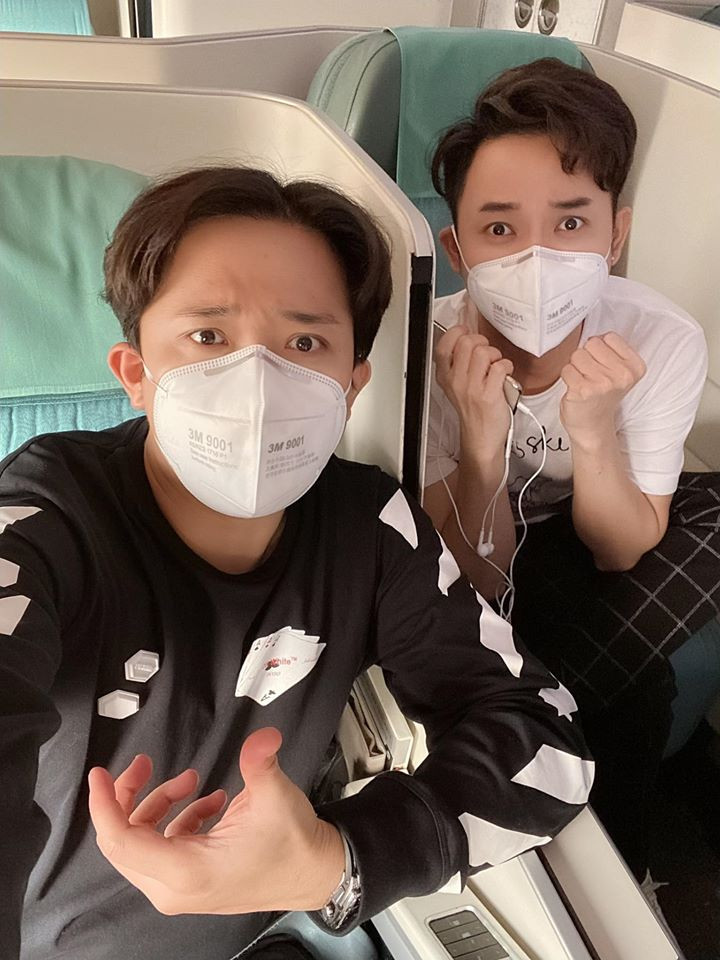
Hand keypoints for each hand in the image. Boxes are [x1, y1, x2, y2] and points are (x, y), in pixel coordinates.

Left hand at [88, 727, 344, 915]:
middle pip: (123, 841)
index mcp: (187, 871)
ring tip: (189, 780)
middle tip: (144, 764)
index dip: (104, 805)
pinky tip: (206, 803)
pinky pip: (162, 848)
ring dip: (157, 805)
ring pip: (141, 843)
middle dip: (128, 797)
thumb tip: (262, 736)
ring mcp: (181, 889)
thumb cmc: (293, 846)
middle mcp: (176, 887)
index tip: (99, 774)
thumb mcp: (275, 797)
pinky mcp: (191, 882)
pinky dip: (174, 819)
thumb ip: (260, 762)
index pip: (121, 842)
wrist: (314, 874)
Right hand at [435, 325, 513, 463]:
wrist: (481, 437)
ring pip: (484, 352)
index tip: (467, 335)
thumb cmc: (473, 409)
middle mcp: (456, 381)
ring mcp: (471, 388)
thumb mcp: (457, 385)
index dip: (458, 333)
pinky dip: (507, 367)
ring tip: (495, 366)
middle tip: (486, 354)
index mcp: (445, 376)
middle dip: (481, 342)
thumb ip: (459, 361)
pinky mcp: (488, 395)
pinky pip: (500, 366)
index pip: (443, 345)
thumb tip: (469, 333)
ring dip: (496, 355)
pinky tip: (504, 376)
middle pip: (466, 342)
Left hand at [560, 333, 645, 449]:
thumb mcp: (618, 372)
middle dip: (586, 356)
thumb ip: (611, 351)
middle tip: (591, 375)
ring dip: (576, 367)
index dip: (600, 349)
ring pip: (577, 355)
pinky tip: (576, 389)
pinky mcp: (583, 390)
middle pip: (591, 343)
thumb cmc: (602, 396)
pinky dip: (567, 377)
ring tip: (584, 381)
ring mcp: (602, 383)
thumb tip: (593, 333)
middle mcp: (622, 375)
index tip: (603, 365)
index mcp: (635, 367)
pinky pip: (566, 369)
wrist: (593, 426)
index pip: (609, 337)